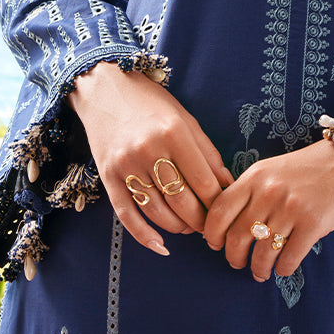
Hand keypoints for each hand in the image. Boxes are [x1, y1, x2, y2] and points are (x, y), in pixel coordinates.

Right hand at [68, 61, 232, 255]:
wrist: (105, 88)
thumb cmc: (152, 103)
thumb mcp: (186, 120)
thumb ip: (208, 154)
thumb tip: (228, 186)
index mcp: (174, 133)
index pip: (204, 182)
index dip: (219, 203)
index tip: (227, 213)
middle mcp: (149, 150)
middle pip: (182, 202)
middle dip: (201, 221)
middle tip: (211, 227)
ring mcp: (125, 165)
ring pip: (158, 213)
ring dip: (178, 228)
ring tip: (189, 227)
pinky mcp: (107, 176)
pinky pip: (126, 215)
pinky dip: (144, 235)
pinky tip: (160, 245)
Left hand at [202, 137, 333, 280]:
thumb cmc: (310, 169)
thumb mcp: (274, 169)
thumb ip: (251, 190)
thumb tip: (227, 223)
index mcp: (255, 176)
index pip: (219, 210)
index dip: (212, 233)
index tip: (215, 244)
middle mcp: (270, 192)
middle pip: (237, 236)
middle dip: (233, 257)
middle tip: (237, 263)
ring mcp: (291, 208)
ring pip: (263, 252)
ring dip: (258, 268)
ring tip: (260, 272)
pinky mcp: (313, 224)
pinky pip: (289, 258)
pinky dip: (283, 269)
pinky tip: (284, 268)